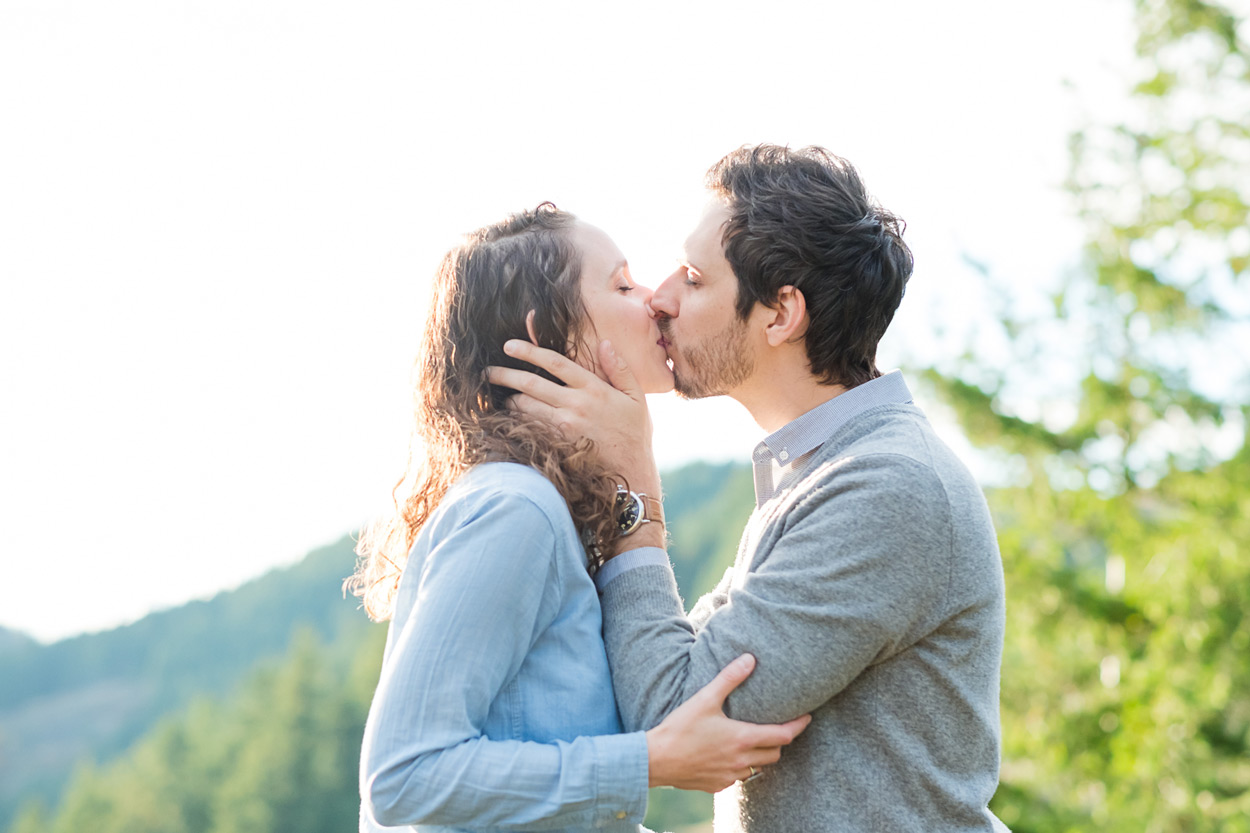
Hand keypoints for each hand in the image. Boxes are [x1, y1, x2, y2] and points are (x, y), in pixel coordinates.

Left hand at [486, 339, 659, 494]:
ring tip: (499, 395)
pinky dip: (516, 422)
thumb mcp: (637, 398)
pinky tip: (509, 418)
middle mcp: (575, 405)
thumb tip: (606, 343)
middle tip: (488, 371)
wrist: (632, 474)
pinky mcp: (557, 445)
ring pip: (525, 407)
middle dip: (505, 375)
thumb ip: (620, 369)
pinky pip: (529, 429)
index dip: (529, 351)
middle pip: (531, 384)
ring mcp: (564, 427)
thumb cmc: (634, 435)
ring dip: (509, 399)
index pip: (555, 363)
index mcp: (593, 388)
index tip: (509, 346)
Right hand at [644, 654, 810, 791]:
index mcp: (742, 739)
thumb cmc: (680, 727)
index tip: (807, 717)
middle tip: (778, 727)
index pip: (783, 735)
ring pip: (757, 768)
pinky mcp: (717, 785)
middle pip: (775, 753)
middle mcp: (741, 761)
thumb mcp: (705, 698)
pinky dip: (740, 767)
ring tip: (753, 740)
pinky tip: (728, 755)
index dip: (798, 726)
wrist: (656, 760)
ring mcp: (729, 776)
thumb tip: (750, 659)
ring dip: (760, 755)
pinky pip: (738, 777)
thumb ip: (729, 678)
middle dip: (780, 741)